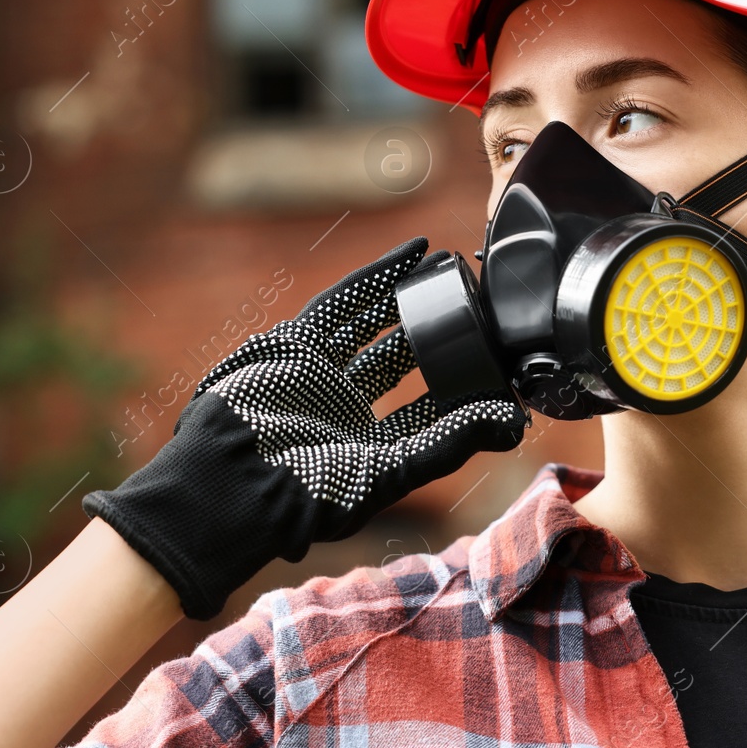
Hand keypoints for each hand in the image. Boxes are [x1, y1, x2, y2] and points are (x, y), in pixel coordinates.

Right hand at [82, 237, 527, 619]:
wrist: (231, 484)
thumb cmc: (308, 495)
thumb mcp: (390, 472)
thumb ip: (451, 444)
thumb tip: (515, 423)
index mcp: (372, 448)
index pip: (431, 408)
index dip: (467, 381)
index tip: (504, 354)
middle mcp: (349, 409)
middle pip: (405, 357)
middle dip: (442, 328)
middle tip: (479, 300)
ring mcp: (322, 374)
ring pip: (376, 323)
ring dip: (412, 294)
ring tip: (451, 267)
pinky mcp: (297, 345)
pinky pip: (344, 301)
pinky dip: (378, 276)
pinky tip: (414, 252)